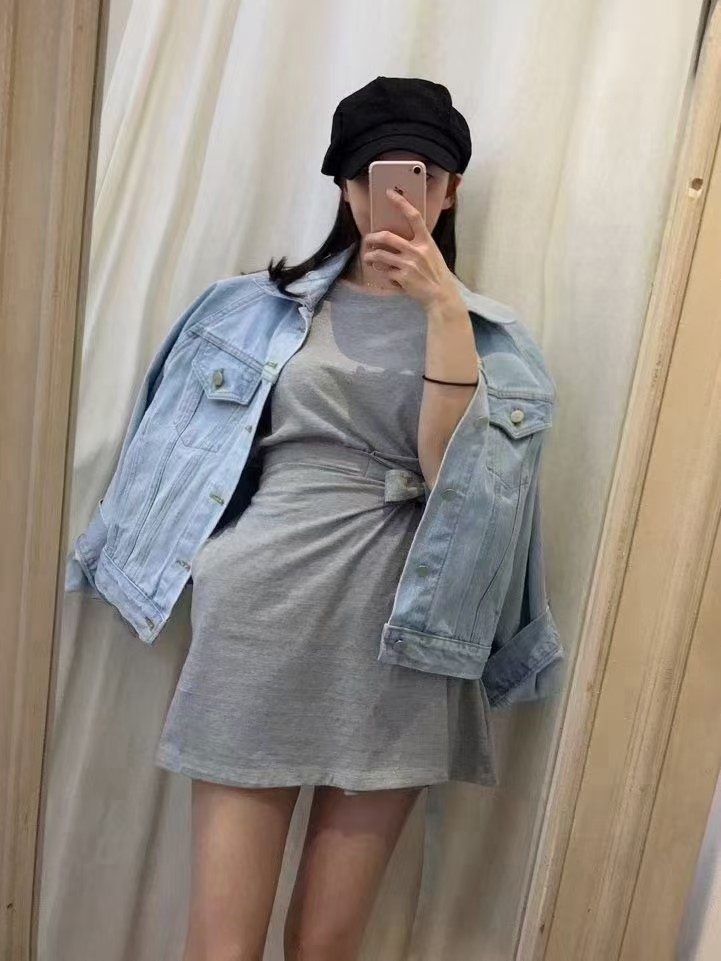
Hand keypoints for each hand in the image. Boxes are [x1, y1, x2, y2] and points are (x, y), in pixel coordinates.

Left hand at [363, 188, 463, 310]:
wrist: (440, 294)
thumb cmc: (435, 272)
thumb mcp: (432, 252)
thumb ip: (418, 243)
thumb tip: (398, 238)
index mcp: (425, 241)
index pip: (413, 216)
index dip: (400, 203)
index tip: (389, 193)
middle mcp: (416, 250)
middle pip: (387, 237)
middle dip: (372, 238)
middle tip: (367, 240)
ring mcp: (408, 264)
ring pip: (380, 255)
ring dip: (370, 256)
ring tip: (368, 258)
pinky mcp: (402, 278)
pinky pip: (385, 272)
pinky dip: (383, 274)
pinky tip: (385, 275)